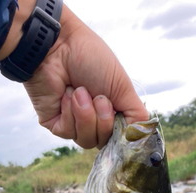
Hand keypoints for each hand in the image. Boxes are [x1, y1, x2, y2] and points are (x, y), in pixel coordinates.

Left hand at [23, 5, 148, 148]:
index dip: (120, 132)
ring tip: (79, 91)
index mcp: (111, 113)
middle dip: (103, 119)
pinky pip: (68, 132)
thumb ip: (136, 117)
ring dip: (85, 114)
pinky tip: (66, 94)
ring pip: (86, 141)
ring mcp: (73, 124)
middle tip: (98, 97)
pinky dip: (70, 112)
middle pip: (104, 142)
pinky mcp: (55, 124)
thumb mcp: (124, 87)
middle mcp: (93, 121)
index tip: (117, 112)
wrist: (59, 46)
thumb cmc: (91, 59)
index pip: (120, 139)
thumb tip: (140, 139)